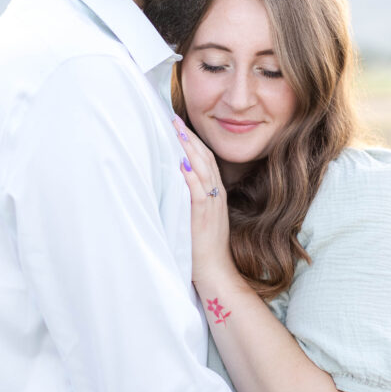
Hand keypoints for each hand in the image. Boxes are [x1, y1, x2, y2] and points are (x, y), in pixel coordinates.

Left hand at [174, 116, 233, 283]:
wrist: (216, 272)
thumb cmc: (204, 248)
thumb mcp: (200, 218)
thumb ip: (192, 199)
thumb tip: (176, 183)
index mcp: (215, 194)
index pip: (206, 160)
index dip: (193, 141)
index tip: (179, 126)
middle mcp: (216, 196)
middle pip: (205, 159)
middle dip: (189, 138)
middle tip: (174, 119)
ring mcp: (212, 206)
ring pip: (203, 170)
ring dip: (189, 150)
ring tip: (177, 132)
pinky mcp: (205, 217)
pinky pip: (199, 192)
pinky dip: (191, 176)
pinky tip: (182, 163)